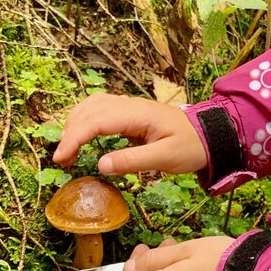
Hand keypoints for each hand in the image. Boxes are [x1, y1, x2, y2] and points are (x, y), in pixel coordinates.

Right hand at [53, 93, 207, 175]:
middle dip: (70, 133)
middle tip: (62, 160)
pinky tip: (83, 136)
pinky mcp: (130, 112)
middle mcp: (129, 105)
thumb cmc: (191, 146)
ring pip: (91, 106)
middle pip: (88, 111)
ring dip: (75, 124)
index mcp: (137, 114)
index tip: (61, 158)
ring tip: (68, 149)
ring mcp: (129, 106)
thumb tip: (100, 165)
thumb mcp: (165, 158)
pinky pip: (100, 109)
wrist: (210, 135)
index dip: (74, 138)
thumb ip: (133, 161)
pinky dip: (85, 120)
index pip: (95, 121)